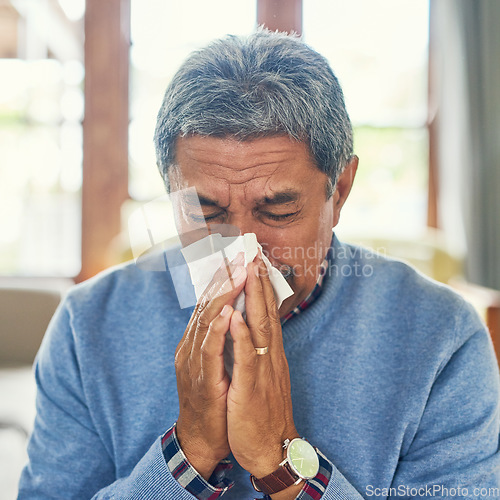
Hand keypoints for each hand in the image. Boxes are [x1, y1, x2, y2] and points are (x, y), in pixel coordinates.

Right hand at [175, 252, 246, 479]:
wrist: (204, 438)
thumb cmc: (216, 396)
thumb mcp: (218, 360)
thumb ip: (221, 334)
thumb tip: (234, 307)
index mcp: (198, 340)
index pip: (210, 301)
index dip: (223, 276)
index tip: (238, 254)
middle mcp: (192, 346)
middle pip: (207, 305)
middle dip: (224, 277)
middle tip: (239, 253)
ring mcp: (194, 363)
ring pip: (206, 322)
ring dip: (222, 296)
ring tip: (236, 272)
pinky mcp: (202, 381)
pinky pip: (209, 353)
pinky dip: (217, 331)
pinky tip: (227, 313)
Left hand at [226, 250, 298, 478]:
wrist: (271, 447)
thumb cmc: (262, 408)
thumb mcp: (261, 372)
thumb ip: (257, 347)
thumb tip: (250, 324)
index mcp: (268, 350)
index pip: (265, 310)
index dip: (260, 283)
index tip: (254, 258)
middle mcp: (269, 354)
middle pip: (265, 310)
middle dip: (258, 279)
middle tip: (253, 250)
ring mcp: (262, 369)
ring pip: (259, 327)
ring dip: (254, 297)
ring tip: (248, 269)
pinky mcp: (252, 387)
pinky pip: (247, 358)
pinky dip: (242, 336)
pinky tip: (236, 316)